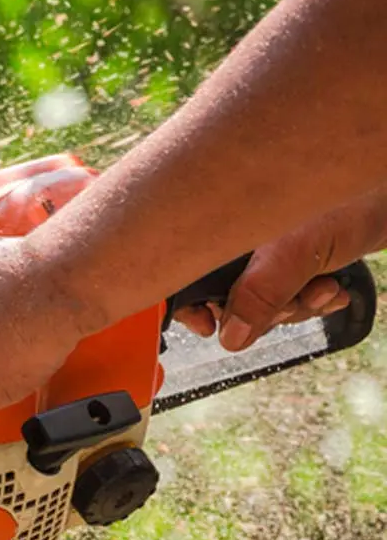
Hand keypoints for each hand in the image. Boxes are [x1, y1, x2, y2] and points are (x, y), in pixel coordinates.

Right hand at [171, 188, 386, 349]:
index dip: (195, 305)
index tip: (209, 326)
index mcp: (226, 229)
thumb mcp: (296, 253)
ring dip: (299, 306)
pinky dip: (315, 300)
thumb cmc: (348, 201)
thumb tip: (229, 337)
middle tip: (296, 298)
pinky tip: (333, 287)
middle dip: (267, 310)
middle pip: (231, 299)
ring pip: (264, 303)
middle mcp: (242, 240)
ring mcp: (270, 251)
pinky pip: (292, 296)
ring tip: (325, 287)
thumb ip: (259, 294)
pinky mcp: (297, 258)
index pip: (191, 276)